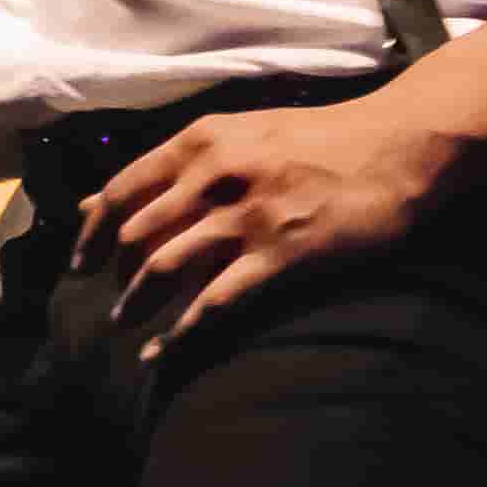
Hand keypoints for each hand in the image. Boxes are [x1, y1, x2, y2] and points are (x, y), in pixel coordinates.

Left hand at [77, 91, 469, 355]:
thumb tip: (94, 199)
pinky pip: (215, 300)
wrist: (404, 143)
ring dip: (137, 305)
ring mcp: (250, 215)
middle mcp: (219, 174)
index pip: (122, 190)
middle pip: (138, 235)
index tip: (82, 264)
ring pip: (166, 268)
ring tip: (127, 328)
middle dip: (114, 277)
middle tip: (112, 304)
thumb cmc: (327, 138)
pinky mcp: (283, 252)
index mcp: (205, 141)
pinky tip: (165, 351)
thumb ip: (175, 167)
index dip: (91, 234)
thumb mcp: (244, 135)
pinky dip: (181, 331)